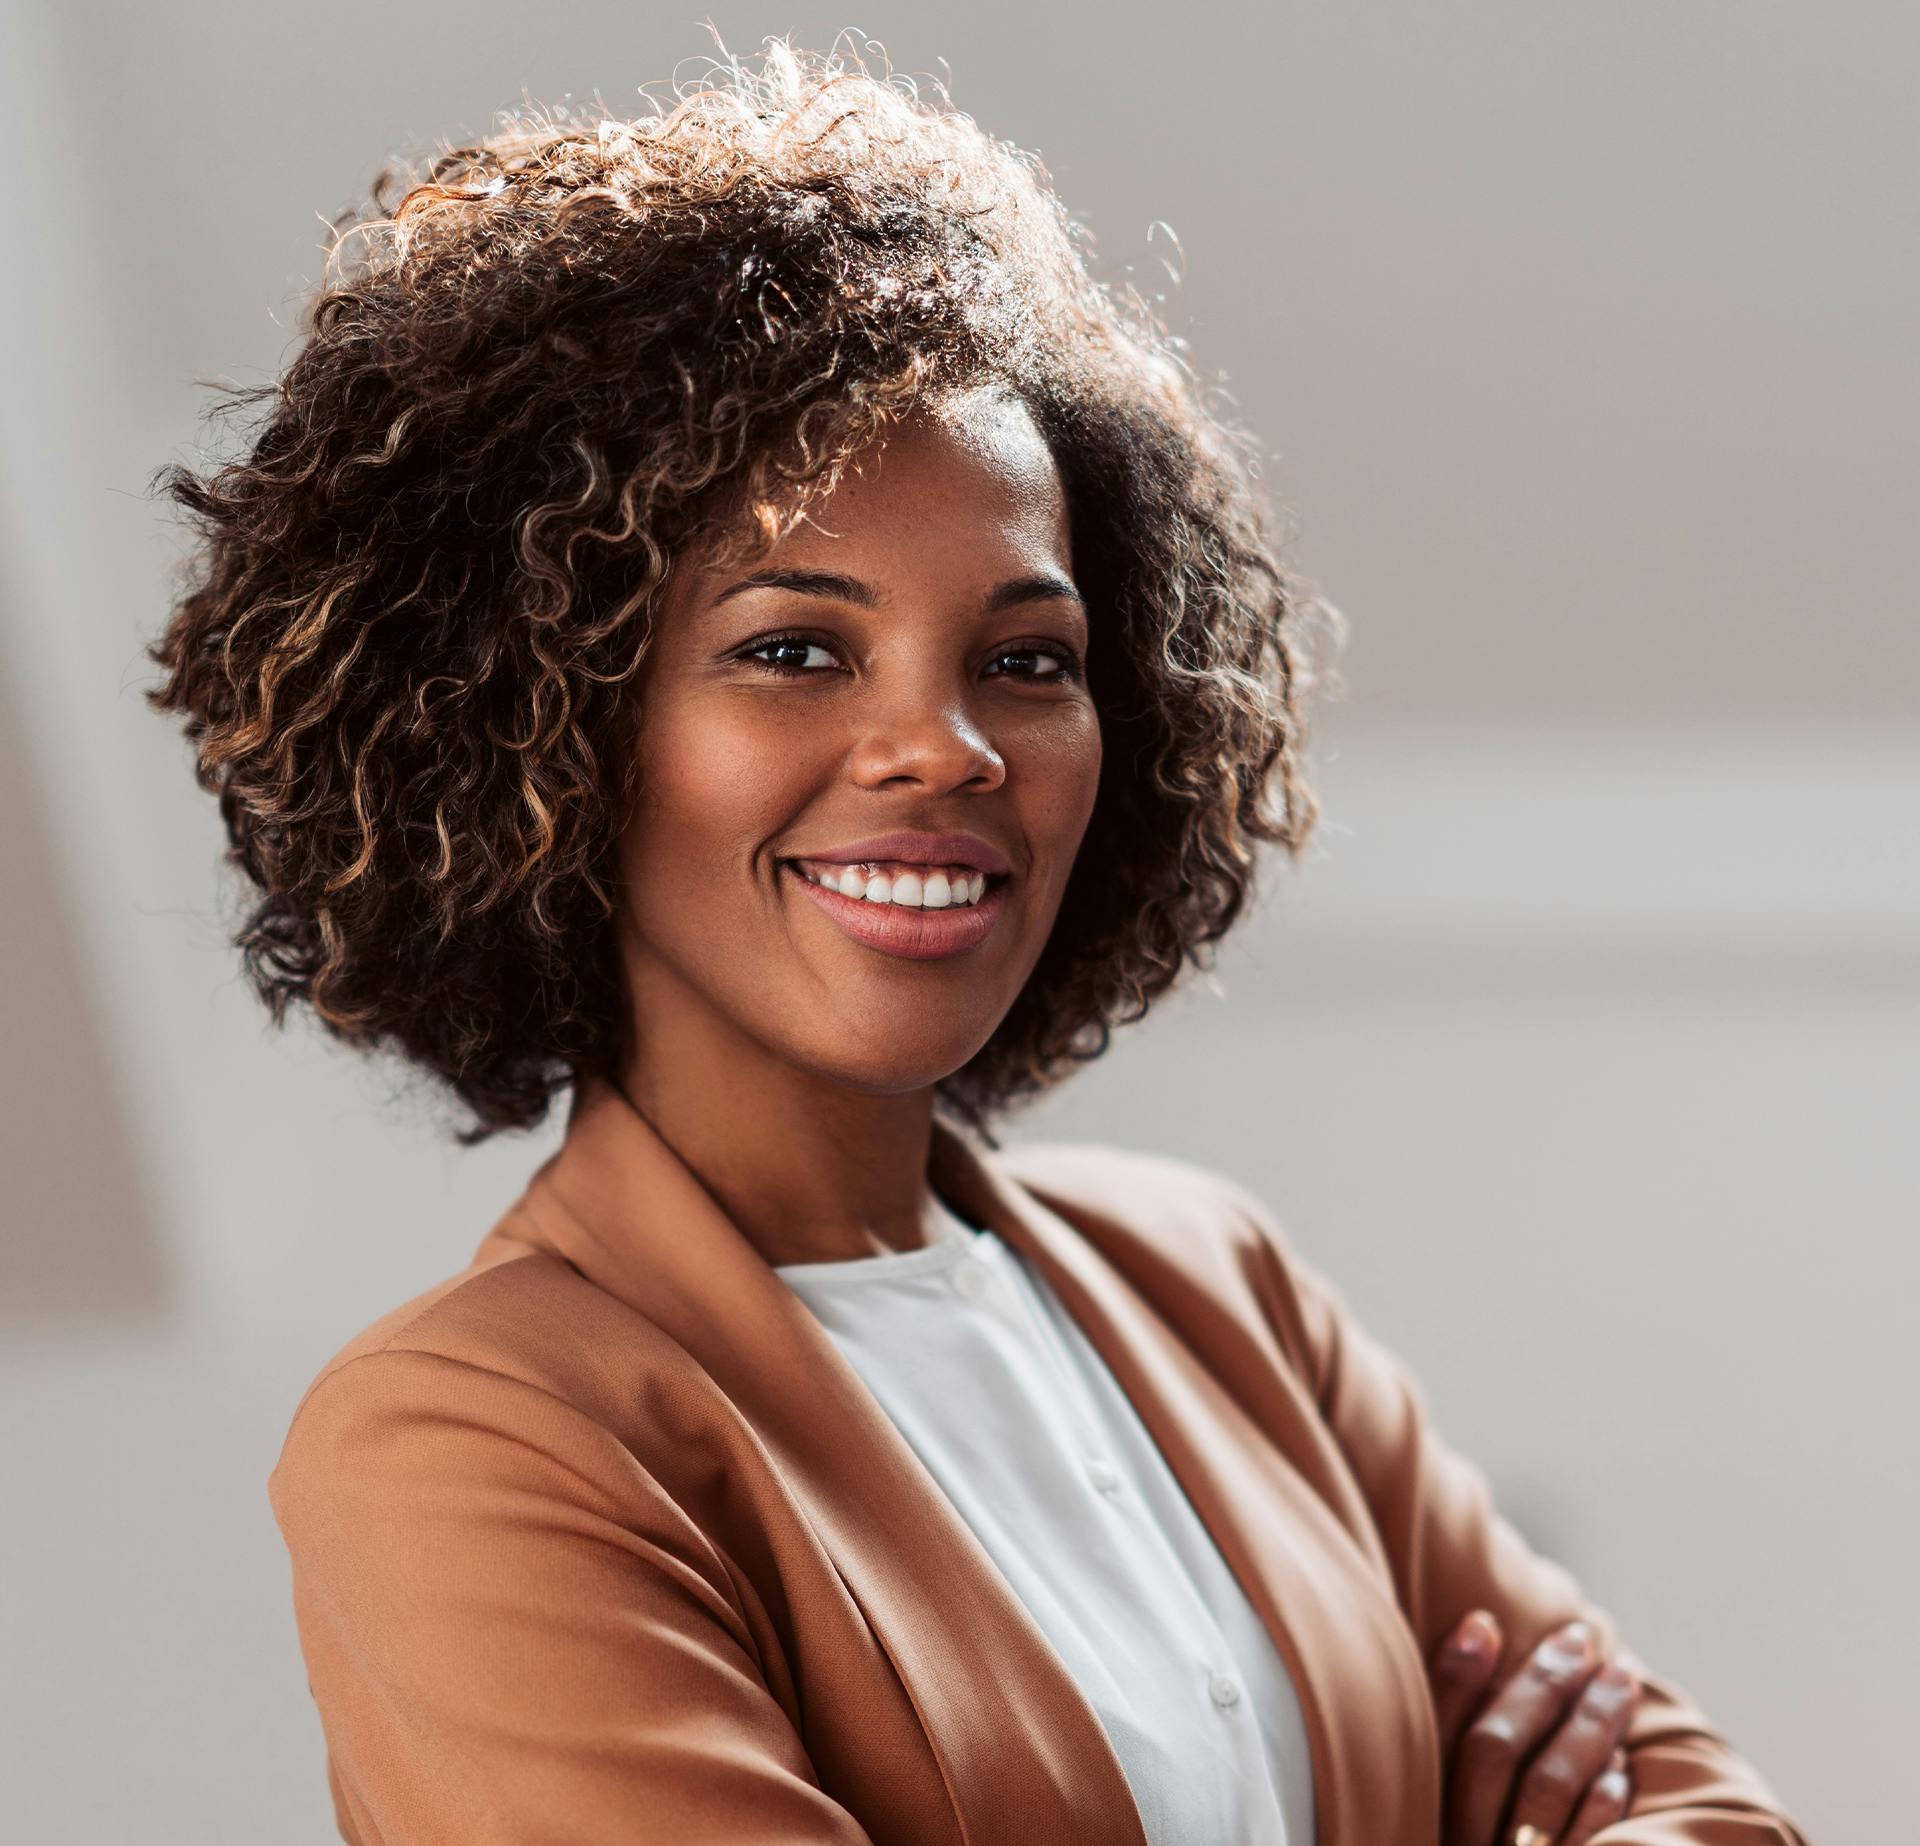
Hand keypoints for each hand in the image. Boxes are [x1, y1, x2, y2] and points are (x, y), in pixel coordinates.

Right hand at [1428, 1610, 1638, 1845]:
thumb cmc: (1491, 1835)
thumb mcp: (1460, 1802)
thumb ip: (1461, 1739)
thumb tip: (1481, 1632)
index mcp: (1431, 1815)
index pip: (1437, 1734)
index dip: (1456, 1674)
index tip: (1485, 1621)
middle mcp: (1463, 1840)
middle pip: (1493, 1751)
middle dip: (1539, 1686)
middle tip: (1579, 1637)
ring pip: (1547, 1786)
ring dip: (1588, 1723)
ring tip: (1621, 1680)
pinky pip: (1585, 1842)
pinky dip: (1603, 1798)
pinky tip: (1620, 1763)